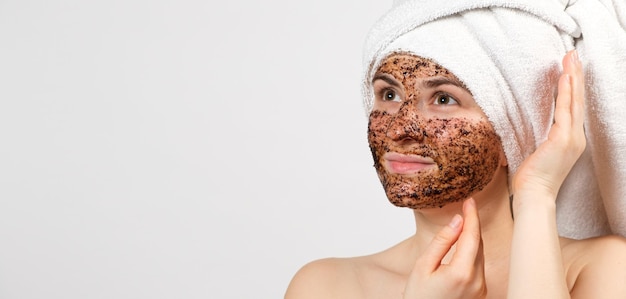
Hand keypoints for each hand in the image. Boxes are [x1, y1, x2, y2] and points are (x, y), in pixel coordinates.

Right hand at [403, 198, 486, 298]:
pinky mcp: (480, 294)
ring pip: (480, 255)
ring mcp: (481, 289)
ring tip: (464, 223)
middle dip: (473, 225)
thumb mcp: (423, 266)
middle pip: (478, 244)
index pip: (472, 236)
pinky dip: (472, 253)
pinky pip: (479, 267)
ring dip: (472, 239)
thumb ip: (442, 242)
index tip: (470, 201)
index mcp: (462, 272)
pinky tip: (463, 247)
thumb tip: (457, 221)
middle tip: (467, 206)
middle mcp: (477, 281)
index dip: (472, 215)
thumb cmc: (418, 298)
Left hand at [512, 50, 585, 199]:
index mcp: (569, 140)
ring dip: (573, 78)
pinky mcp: (563, 140)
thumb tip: (526, 124)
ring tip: (572, 59)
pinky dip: (566, 94)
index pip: (572, 107)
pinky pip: (565, 112)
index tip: (570, 67)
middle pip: (578, 100)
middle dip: (576, 75)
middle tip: (573, 54)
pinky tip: (565, 78)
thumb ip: (537, 136)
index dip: (573, 87)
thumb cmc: (531, 178)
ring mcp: (571, 139)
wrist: (533, 196)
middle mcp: (575, 137)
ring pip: (574, 102)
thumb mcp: (536, 151)